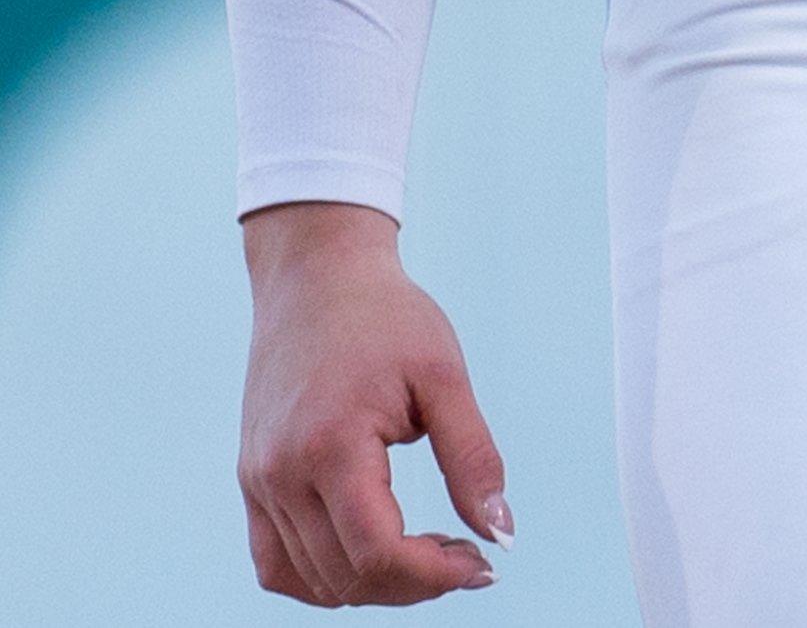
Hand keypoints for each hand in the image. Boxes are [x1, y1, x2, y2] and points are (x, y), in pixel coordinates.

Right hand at [240, 201, 511, 605]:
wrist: (317, 275)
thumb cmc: (386, 315)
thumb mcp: (444, 374)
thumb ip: (473, 457)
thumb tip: (502, 535)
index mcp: (330, 445)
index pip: (377, 552)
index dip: (434, 575)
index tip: (483, 564)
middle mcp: (281, 474)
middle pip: (347, 575)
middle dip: (415, 582)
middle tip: (467, 554)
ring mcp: (258, 481)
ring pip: (311, 580)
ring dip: (373, 584)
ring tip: (427, 552)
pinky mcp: (252, 479)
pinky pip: (275, 563)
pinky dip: (322, 577)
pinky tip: (370, 555)